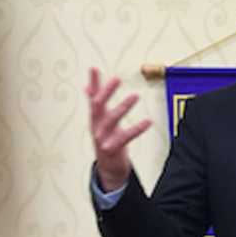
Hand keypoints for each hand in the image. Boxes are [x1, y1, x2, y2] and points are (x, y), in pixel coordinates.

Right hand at [86, 67, 151, 191]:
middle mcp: (96, 125)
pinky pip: (125, 137)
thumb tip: (87, 86)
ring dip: (123, 107)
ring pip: (111, 120)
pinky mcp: (112, 149)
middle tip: (117, 78)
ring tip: (136, 95)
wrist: (108, 168)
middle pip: (97, 106)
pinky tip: (148, 121)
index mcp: (95, 117)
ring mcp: (102, 138)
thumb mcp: (99, 120)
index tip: (94, 68)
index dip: (93, 83)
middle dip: (106, 92)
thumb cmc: (106, 139)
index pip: (92, 97)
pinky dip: (137, 129)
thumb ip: (94, 103)